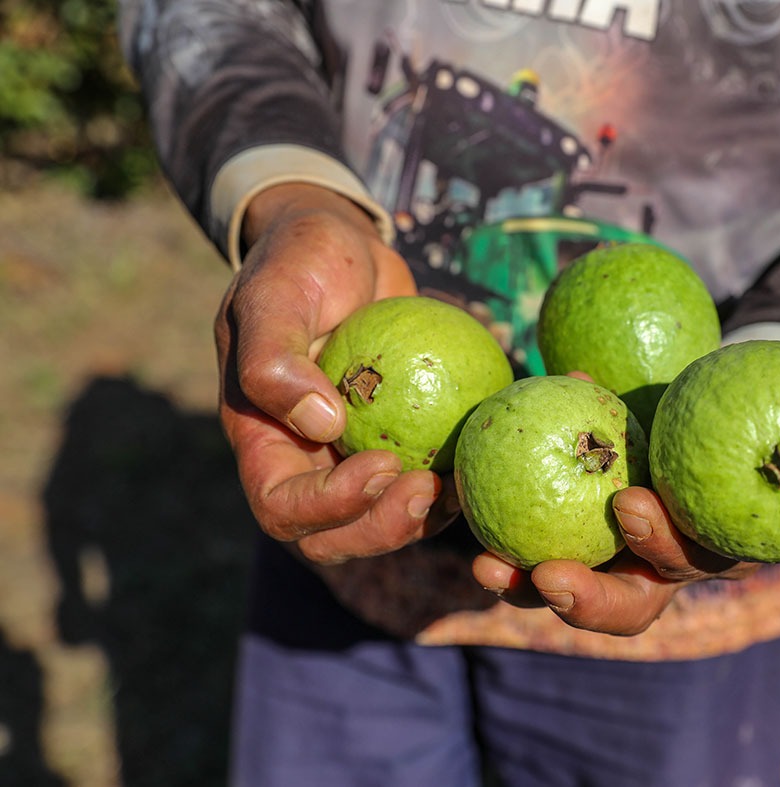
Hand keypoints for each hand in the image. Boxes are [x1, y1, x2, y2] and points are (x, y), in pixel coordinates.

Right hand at [216, 183, 452, 564]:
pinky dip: (454, 479)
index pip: (282, 506)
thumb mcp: (274, 294)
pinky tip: (486, 455)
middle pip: (336, 535)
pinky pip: (425, 477)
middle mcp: (304, 463)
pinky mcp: (400, 443)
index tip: (381, 464)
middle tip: (430, 490)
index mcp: (263, 442)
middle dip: (382, 528)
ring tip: (462, 483)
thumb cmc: (298, 262)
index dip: (328, 506)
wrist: (342, 248)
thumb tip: (321, 426)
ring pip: (384, 519)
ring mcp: (351, 459)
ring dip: (423, 517)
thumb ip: (275, 357)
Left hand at [471, 341, 779, 634]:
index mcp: (719, 539)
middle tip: (549, 573)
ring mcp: (615, 558)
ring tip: (486, 568)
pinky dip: (500, 546)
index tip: (630, 508)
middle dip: (592, 600)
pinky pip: (531, 550)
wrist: (704, 407)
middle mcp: (665, 564)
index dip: (667, 546)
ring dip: (527, 588)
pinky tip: (459, 525)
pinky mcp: (571, 535)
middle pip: (632, 604)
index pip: (698, 559)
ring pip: (573, 592)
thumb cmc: (753, 400)